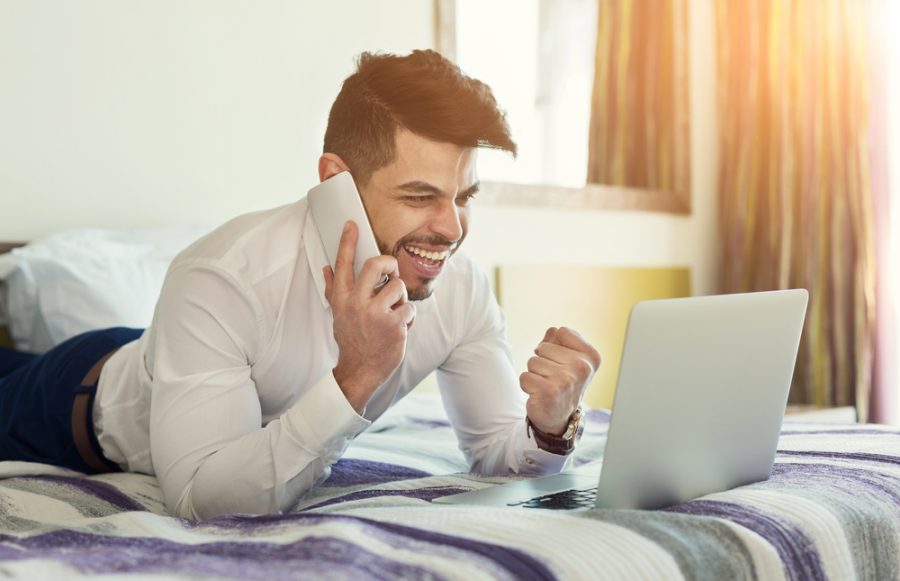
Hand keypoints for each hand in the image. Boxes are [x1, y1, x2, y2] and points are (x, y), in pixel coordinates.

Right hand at [324, 221, 415, 412]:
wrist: (360, 370)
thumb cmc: (352, 339)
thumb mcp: (339, 314)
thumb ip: (334, 290)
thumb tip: (327, 268)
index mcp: (342, 298)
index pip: (343, 264)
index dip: (347, 242)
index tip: (351, 224)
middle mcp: (357, 303)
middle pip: (377, 264)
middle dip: (390, 264)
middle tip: (392, 273)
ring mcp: (376, 313)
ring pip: (398, 286)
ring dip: (401, 299)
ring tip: (394, 313)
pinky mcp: (394, 324)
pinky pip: (410, 307)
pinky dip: (409, 317)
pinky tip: (400, 327)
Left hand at [520, 327, 600, 434]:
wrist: (559, 417)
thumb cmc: (562, 382)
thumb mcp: (567, 358)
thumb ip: (559, 339)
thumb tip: (552, 331)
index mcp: (591, 356)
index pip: (561, 331)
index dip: (555, 345)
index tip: (562, 362)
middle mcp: (582, 368)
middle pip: (544, 347)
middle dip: (543, 361)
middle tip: (553, 378)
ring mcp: (566, 380)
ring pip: (533, 361)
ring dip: (535, 373)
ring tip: (547, 385)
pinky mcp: (549, 392)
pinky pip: (524, 376)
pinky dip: (527, 385)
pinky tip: (539, 394)